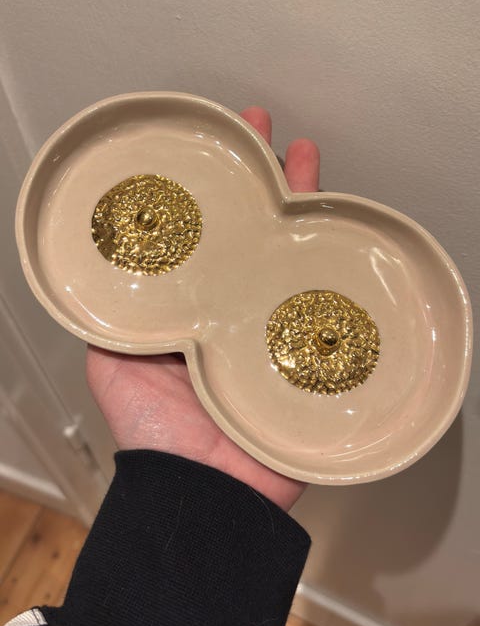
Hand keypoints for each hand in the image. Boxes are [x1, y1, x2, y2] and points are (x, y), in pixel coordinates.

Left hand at [87, 108, 319, 511]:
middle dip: (260, 180)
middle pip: (256, 233)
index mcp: (197, 308)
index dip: (212, 195)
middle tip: (263, 132)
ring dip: (302, 205)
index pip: (209, 237)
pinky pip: (330, 305)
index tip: (212, 153)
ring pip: (294, 255)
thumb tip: (97, 272)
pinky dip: (339, 267)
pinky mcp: (311, 353)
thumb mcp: (113, 361)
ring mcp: (277, 328)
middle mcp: (238, 310)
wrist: (200, 493)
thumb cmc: (153, 436)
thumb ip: (111, 317)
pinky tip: (340, 227)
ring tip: (304, 159)